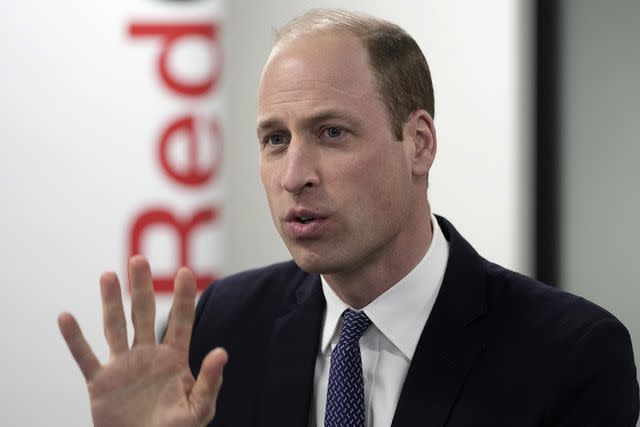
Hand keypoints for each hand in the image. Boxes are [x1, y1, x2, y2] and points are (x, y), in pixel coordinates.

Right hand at [58, 256, 227, 426]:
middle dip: (142, 287)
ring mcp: (123, 366)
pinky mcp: (101, 383)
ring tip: (109, 275)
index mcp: (174, 358)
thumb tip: (221, 352)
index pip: (180, 321)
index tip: (185, 271)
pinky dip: (74, 339)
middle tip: (139, 259)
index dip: (183, 296)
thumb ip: (210, 381)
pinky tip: (66, 317)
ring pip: (115, 327)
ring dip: (111, 302)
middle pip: (144, 314)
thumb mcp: (199, 409)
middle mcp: (148, 355)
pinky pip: (85, 357)